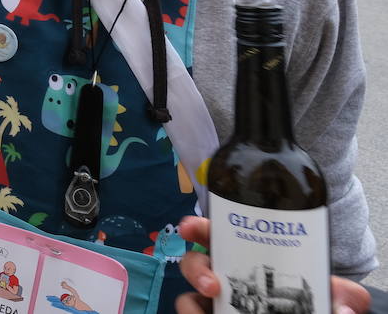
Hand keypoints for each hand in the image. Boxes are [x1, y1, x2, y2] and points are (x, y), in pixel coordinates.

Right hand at [175, 217, 368, 313]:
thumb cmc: (312, 305)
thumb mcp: (329, 294)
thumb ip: (343, 294)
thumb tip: (346, 309)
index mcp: (246, 259)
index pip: (216, 236)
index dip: (198, 228)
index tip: (190, 228)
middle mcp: (225, 279)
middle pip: (194, 263)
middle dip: (194, 268)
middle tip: (211, 283)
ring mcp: (216, 304)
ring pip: (187, 297)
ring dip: (191, 303)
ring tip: (209, 310)